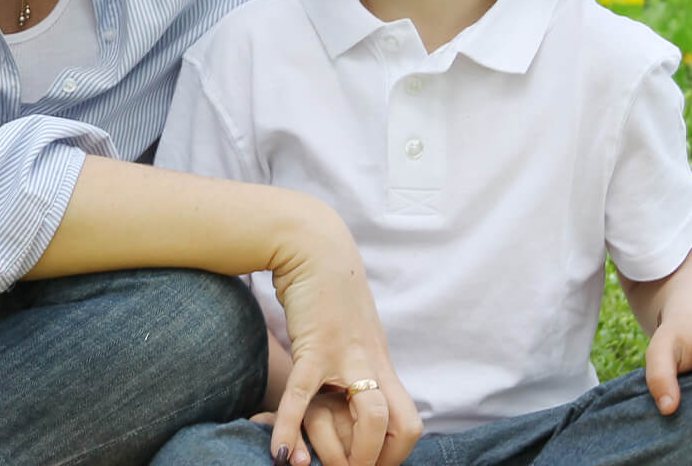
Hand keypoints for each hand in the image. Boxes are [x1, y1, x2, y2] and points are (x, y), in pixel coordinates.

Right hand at [264, 202, 421, 465]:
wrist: (313, 246)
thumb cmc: (327, 291)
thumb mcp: (350, 330)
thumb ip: (352, 359)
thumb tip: (344, 388)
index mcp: (380, 364)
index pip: (410, 425)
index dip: (393, 455)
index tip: (367, 464)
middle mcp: (372, 364)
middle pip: (404, 427)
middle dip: (379, 460)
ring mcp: (347, 356)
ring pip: (370, 417)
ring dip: (351, 452)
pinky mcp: (314, 346)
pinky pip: (304, 396)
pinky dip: (291, 427)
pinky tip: (280, 452)